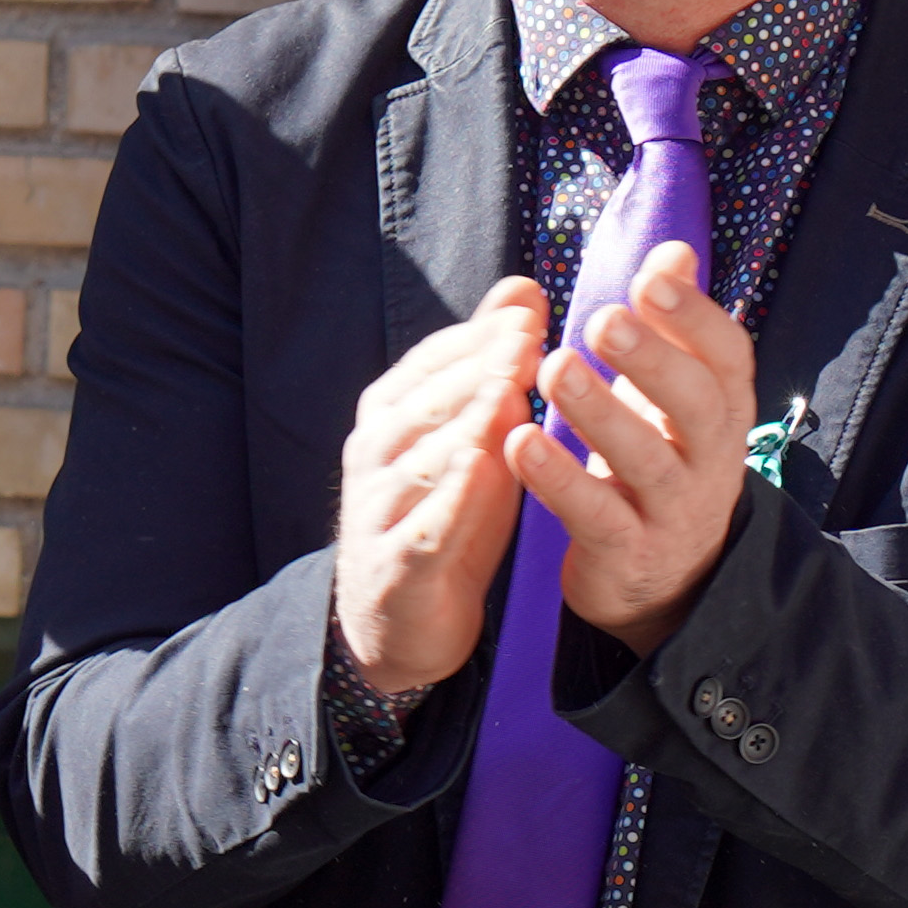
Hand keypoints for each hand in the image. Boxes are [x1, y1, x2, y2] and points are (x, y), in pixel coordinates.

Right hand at [333, 277, 544, 697]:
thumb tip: (524, 287)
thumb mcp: (471, 432)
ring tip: (512, 391)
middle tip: (529, 337)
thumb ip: (491, 363)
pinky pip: (425, 523)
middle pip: (430, 400)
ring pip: (426, 455)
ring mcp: (381, 507)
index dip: (480, 333)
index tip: (530, 308)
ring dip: (467, 421)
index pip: (434, 361)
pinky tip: (481, 468)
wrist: (396, 620)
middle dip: (479, 365)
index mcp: (392, 414)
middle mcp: (377, 452)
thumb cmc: (444, 511)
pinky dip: (450, 496)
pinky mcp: (397, 563)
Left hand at [514, 240, 755, 655]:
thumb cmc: (656, 463)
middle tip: (601, 320)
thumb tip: (672, 251)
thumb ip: (670, 328)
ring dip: (599, 413)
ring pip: (647, 463)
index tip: (651, 279)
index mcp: (722, 413)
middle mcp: (711, 460)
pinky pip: (596, 517)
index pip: (728, 358)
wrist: (661, 581)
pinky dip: (558, 480)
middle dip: (652, 361)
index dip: (696, 318)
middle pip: (697, 407)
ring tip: (554, 369)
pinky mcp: (629, 555)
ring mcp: (674, 512)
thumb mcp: (669, 397)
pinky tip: (518, 443)